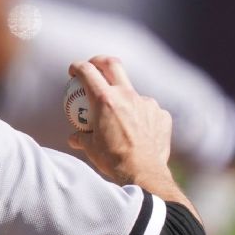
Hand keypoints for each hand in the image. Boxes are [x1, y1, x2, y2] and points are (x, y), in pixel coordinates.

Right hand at [66, 56, 173, 187]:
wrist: (144, 173)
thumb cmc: (112, 160)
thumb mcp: (90, 148)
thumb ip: (81, 137)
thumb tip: (75, 136)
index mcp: (104, 100)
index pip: (87, 71)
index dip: (77, 67)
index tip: (73, 71)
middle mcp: (126, 95)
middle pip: (112, 64)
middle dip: (100, 61)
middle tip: (94, 67)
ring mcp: (146, 103)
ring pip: (131, 92)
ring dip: (122, 98)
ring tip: (120, 118)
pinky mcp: (161, 114)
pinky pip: (147, 109)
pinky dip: (139, 116)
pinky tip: (137, 131)